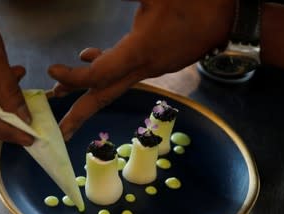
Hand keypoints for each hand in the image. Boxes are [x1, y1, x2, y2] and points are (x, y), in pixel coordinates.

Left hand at [48, 0, 234, 139]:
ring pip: (113, 86)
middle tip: (58, 132)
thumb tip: (94, 12)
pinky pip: (125, 75)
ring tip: (63, 92)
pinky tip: (92, 56)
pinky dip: (105, 73)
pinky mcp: (157, 62)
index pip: (99, 75)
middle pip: (104, 97)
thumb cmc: (197, 2)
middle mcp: (143, 68)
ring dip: (88, 91)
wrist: (232, 18)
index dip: (73, 76)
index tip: (52, 71)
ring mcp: (151, 68)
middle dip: (79, 115)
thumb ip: (128, 0)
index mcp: (140, 52)